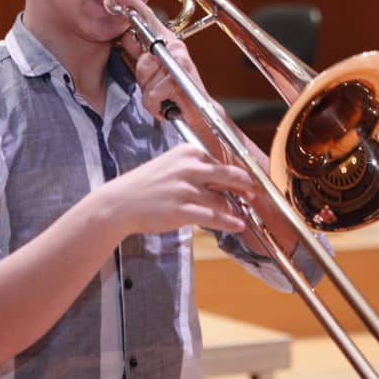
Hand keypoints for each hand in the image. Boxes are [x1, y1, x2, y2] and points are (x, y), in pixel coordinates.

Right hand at [106, 143, 255, 234]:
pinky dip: (228, 222)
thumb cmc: (146, 185)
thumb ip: (197, 170)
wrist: (120, 203)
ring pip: (222, 200)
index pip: (222, 162)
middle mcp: (189, 167)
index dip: (239, 174)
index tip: (251, 181)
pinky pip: (213, 216)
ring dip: (236, 210)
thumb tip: (225, 180)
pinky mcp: (181, 210)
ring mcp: (185, 189)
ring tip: (244, 216)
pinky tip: (237, 225)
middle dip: (248, 186)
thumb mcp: (172, 166)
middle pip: (230, 176)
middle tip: (258, 193)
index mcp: (188, 152)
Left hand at [111, 0, 208, 122]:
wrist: (200, 112)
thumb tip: (126, 37)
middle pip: (142, 59)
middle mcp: (175, 47)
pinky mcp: (178, 80)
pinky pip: (152, 94)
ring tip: (163, 97)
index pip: (150, 19)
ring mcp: (179, 61)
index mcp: (169, 42)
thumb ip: (140, 54)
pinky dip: (155, 105)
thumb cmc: (177, 92)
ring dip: (149, 94)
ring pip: (146, 76)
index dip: (134, 5)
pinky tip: (167, 105)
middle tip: (156, 87)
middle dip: (144, 78)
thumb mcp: (154, 71)